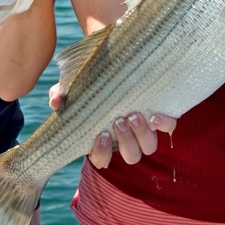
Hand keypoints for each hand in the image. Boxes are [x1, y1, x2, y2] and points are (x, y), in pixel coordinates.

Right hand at [47, 83, 176, 167]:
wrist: (115, 64)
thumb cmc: (90, 84)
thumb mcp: (71, 88)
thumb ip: (60, 94)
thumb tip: (56, 102)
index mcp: (103, 140)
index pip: (102, 159)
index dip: (102, 153)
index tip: (101, 135)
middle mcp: (125, 140)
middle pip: (131, 156)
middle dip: (126, 141)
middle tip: (119, 121)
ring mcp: (143, 130)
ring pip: (149, 147)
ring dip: (142, 135)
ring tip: (134, 115)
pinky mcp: (159, 116)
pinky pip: (168, 128)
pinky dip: (164, 124)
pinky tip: (155, 115)